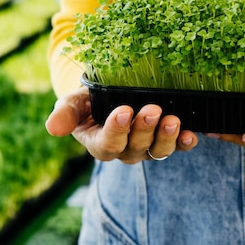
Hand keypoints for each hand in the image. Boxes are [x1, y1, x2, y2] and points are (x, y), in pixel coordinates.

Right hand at [45, 86, 198, 162]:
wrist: (111, 93)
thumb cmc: (89, 100)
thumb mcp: (75, 102)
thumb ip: (66, 113)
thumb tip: (52, 127)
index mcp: (99, 143)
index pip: (107, 144)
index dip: (116, 130)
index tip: (124, 111)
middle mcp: (125, 150)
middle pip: (136, 147)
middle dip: (144, 129)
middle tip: (152, 110)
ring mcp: (147, 147)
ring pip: (158, 150)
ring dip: (167, 137)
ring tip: (172, 120)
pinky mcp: (167, 140)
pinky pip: (178, 146)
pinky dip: (185, 142)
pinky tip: (191, 134)